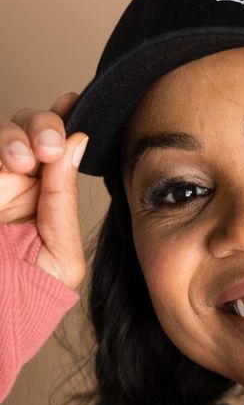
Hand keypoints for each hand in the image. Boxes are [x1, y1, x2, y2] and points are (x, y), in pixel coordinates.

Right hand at [0, 93, 86, 288]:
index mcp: (43, 196)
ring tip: (22, 160)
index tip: (73, 101)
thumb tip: (76, 142)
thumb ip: (63, 201)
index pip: (57, 147)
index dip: (64, 118)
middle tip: (48, 148)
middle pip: (28, 129)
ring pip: (2, 134)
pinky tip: (6, 161)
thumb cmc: (23, 304)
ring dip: (14, 135)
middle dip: (42, 125)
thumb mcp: (58, 257)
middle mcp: (13, 184)